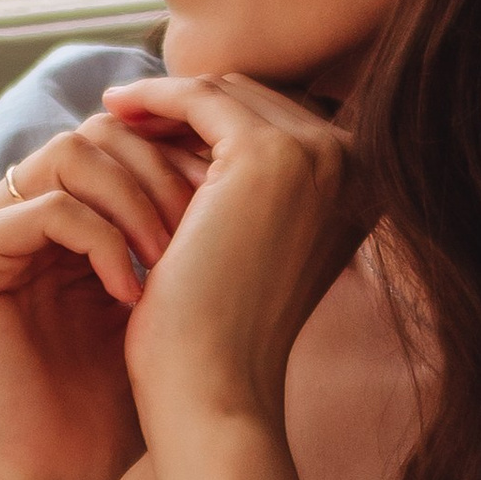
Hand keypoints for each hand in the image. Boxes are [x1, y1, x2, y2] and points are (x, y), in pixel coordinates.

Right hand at [0, 110, 203, 479]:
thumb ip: (182, 233)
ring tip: (173, 260)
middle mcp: (13, 213)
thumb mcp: (164, 304)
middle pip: (99, 130)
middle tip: (207, 228)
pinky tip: (134, 294)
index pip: (123, 140)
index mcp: (57, 217)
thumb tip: (247, 163)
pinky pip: (49, 206)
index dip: (182, 158)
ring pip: (73, 152)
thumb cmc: (115, 409)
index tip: (232, 206)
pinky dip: (104, 241)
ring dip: (139, 199)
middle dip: (166, 170)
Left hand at [99, 70, 371, 432]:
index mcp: (366, 189)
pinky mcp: (268, 154)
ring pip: (229, 93)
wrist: (215, 386)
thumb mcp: (253, 248)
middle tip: (129, 109)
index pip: (281, 122)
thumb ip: (257, 195)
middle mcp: (360, 165)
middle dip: (193, 104)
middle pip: (258, 101)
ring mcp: (320, 155)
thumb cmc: (222, 335)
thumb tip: (209, 148)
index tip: (158, 124)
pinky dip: (153, 99)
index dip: (216, 120)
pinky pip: (199, 97)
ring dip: (170, 101)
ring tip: (117, 111)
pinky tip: (113, 108)